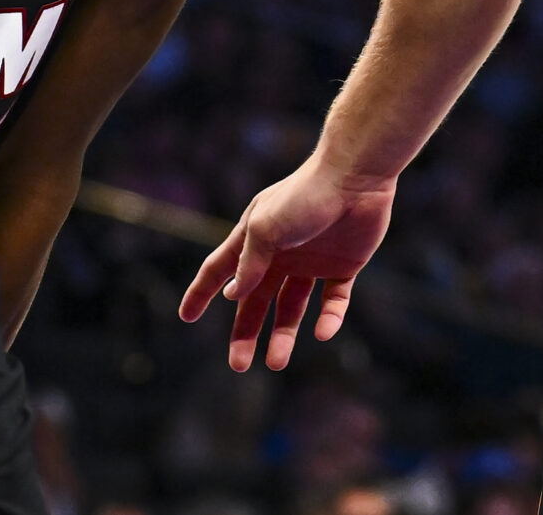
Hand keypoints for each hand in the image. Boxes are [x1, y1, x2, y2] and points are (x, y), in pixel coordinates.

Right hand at [178, 157, 396, 371]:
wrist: (356, 177)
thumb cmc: (305, 196)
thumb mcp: (266, 228)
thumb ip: (248, 263)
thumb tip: (231, 296)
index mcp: (255, 239)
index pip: (220, 269)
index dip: (202, 293)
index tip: (186, 316)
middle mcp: (281, 253)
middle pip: (256, 300)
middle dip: (245, 332)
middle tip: (238, 365)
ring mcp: (312, 261)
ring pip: (293, 307)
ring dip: (283, 335)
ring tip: (276, 363)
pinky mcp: (344, 266)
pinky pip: (333, 301)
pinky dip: (328, 319)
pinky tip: (322, 333)